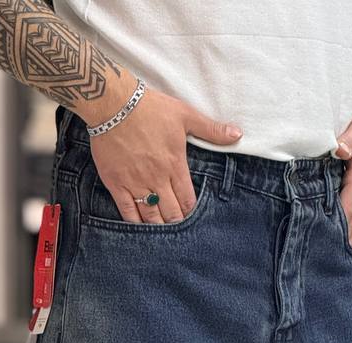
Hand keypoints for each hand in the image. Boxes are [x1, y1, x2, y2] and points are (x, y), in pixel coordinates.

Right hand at [87, 81, 242, 223]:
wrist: (114, 103)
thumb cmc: (150, 108)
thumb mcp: (185, 115)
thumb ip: (211, 130)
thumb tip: (238, 135)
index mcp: (175, 165)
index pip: (187, 200)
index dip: (190, 211)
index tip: (190, 214)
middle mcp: (157, 179)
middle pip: (171, 213)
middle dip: (176, 221)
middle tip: (177, 225)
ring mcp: (135, 183)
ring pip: (151, 217)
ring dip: (159, 227)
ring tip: (163, 230)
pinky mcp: (116, 184)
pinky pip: (127, 212)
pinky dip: (136, 223)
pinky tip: (141, 227)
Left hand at [334, 113, 351, 247]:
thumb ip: (349, 140)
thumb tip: (340, 150)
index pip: (347, 208)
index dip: (336, 226)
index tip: (323, 241)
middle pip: (350, 223)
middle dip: (336, 240)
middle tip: (318, 258)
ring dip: (341, 241)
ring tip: (324, 259)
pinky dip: (346, 234)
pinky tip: (335, 248)